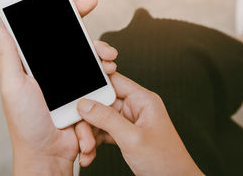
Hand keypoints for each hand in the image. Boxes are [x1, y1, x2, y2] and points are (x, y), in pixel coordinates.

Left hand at [0, 0, 117, 175]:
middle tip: (92, 2)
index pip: (44, 30)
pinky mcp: (87, 92)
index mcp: (34, 63)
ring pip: (89, 54)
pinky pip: (100, 76)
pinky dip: (106, 72)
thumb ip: (9, 55)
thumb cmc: (26, 123)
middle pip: (71, 36)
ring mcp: (72, 79)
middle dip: (82, 18)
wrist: (49, 154)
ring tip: (108, 55)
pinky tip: (110, 72)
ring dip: (100, 49)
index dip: (51, 7)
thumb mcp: (13, 86)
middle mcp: (54, 68)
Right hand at [76, 73, 202, 174]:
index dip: (95, 84)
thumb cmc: (165, 161)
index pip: (115, 81)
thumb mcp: (132, 138)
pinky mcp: (126, 135)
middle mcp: (137, 108)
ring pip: (101, 119)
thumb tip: (86, 104)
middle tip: (80, 134)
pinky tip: (90, 152)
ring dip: (90, 134)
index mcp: (143, 100)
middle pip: (103, 102)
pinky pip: (104, 132)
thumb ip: (108, 119)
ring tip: (86, 149)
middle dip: (89, 118)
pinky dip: (95, 142)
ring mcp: (130, 122)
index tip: (77, 96)